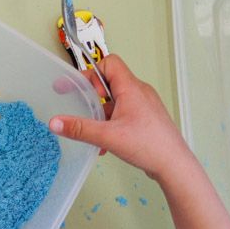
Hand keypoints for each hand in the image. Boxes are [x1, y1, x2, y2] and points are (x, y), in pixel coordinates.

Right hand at [47, 54, 196, 183]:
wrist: (174, 165)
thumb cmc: (149, 145)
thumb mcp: (107, 136)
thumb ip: (79, 128)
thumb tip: (55, 122)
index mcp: (131, 88)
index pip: (109, 63)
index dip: (92, 73)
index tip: (80, 91)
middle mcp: (139, 92)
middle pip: (110, 82)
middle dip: (93, 96)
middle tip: (83, 110)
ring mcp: (144, 105)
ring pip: (116, 100)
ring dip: (101, 114)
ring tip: (96, 132)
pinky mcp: (146, 118)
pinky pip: (123, 113)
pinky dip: (111, 123)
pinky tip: (106, 143)